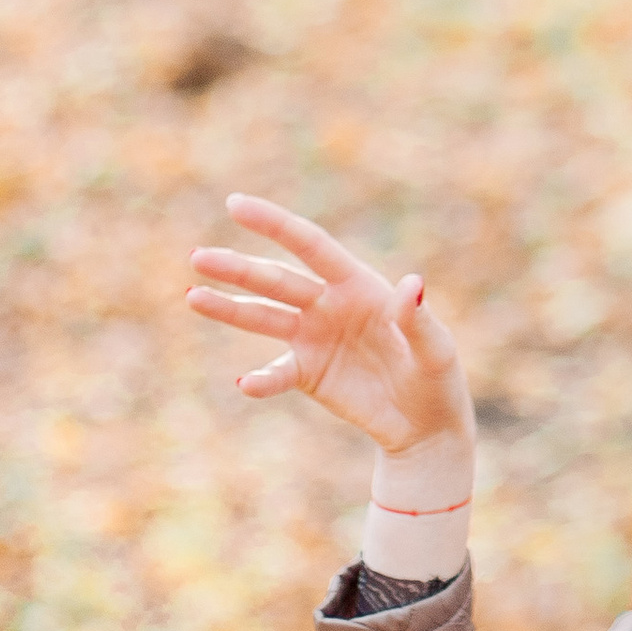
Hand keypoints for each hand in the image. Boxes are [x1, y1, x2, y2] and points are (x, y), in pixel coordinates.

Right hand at [186, 194, 475, 495]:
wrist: (425, 426)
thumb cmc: (437, 378)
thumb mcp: (435, 350)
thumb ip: (417, 320)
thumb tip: (411, 285)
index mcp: (358, 284)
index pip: (310, 246)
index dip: (275, 224)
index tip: (236, 204)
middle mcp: (329, 304)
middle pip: (276, 281)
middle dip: (238, 268)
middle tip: (199, 258)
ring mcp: (314, 338)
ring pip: (263, 317)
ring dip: (229, 308)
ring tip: (194, 297)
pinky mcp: (307, 374)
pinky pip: (277, 373)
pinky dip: (261, 379)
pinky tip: (245, 383)